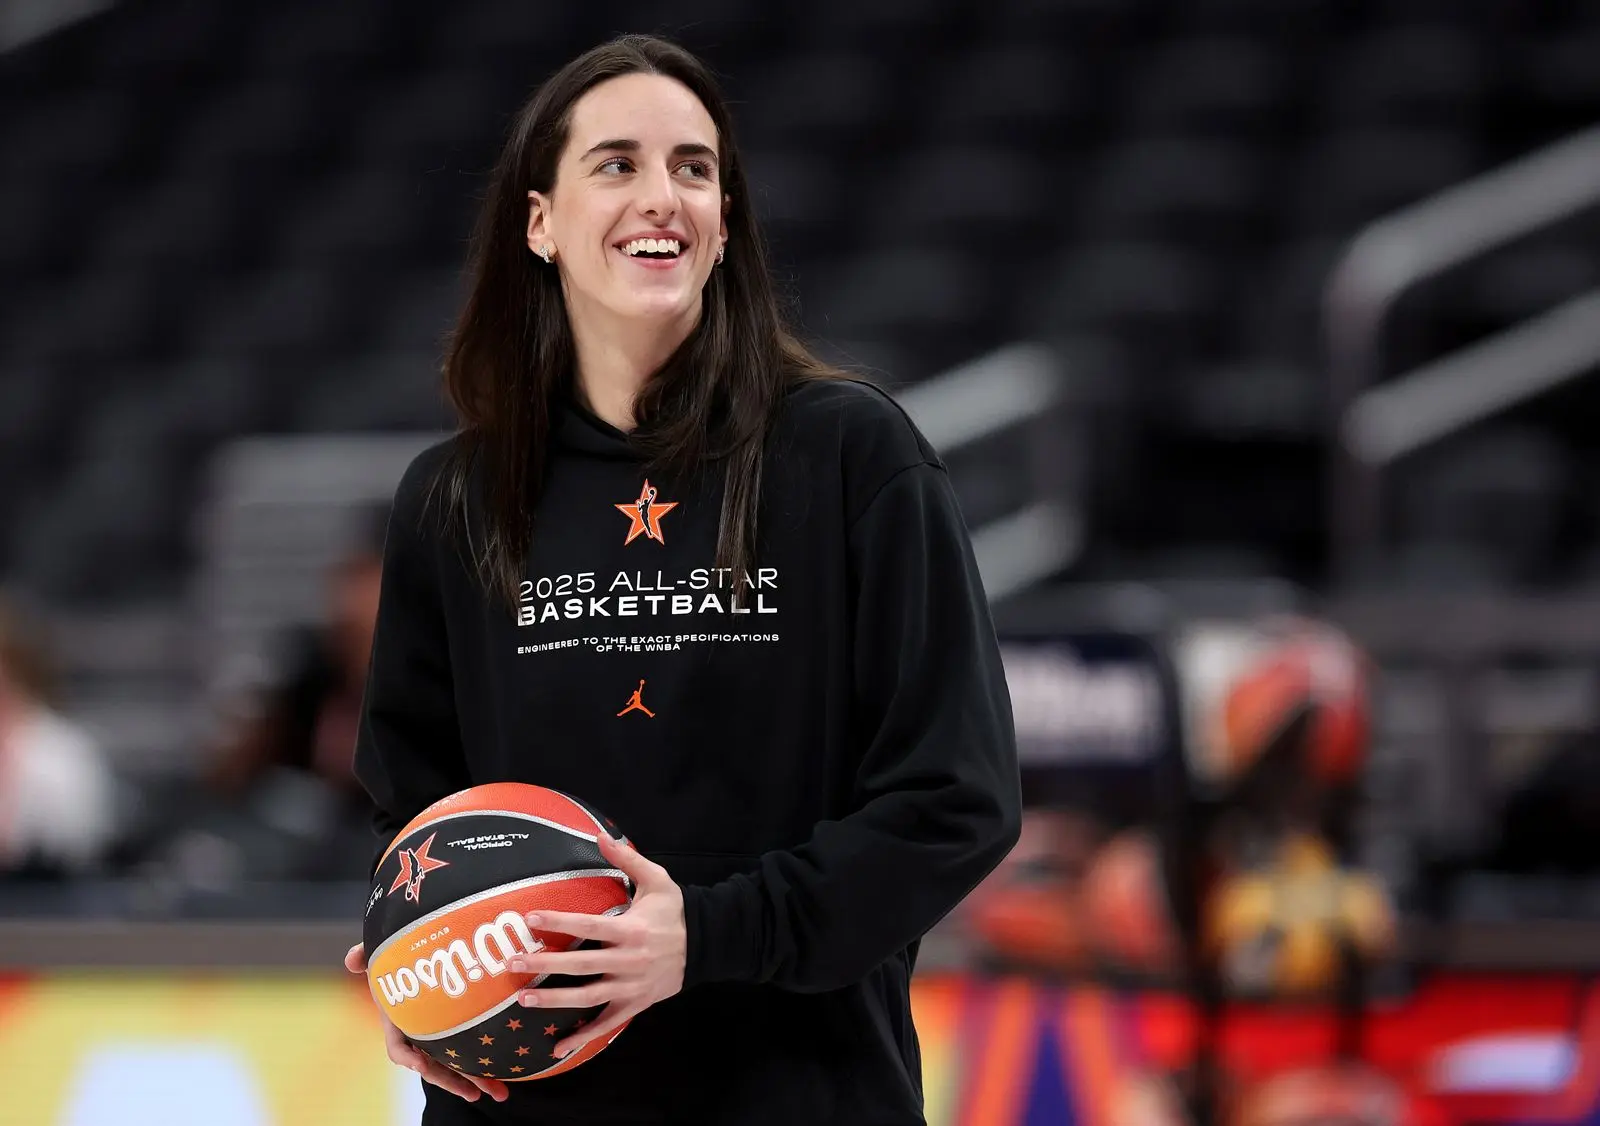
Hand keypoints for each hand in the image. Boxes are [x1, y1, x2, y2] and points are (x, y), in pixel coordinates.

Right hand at [345, 943, 508, 1103]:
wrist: (418, 951)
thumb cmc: (399, 955)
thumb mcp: (382, 952)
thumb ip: (367, 954)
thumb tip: (352, 959)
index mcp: (400, 1022)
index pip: (398, 1048)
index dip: (408, 1058)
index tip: (421, 1064)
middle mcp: (420, 1034)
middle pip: (435, 1065)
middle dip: (454, 1081)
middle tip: (477, 1094)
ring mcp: (441, 1033)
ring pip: (458, 1062)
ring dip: (478, 1079)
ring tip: (500, 1093)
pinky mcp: (461, 1027)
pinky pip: (472, 1049)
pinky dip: (487, 1060)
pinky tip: (507, 1070)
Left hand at [508, 832, 685, 1059]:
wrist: (706, 944)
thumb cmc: (675, 910)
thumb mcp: (657, 880)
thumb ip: (627, 859)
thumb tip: (600, 835)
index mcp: (631, 930)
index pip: (589, 926)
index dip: (559, 922)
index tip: (530, 919)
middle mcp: (629, 961)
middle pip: (581, 966)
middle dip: (545, 965)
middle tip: (513, 964)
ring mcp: (631, 987)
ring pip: (589, 998)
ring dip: (555, 1000)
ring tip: (525, 999)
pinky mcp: (636, 1004)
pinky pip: (607, 1024)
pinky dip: (584, 1037)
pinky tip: (559, 1047)